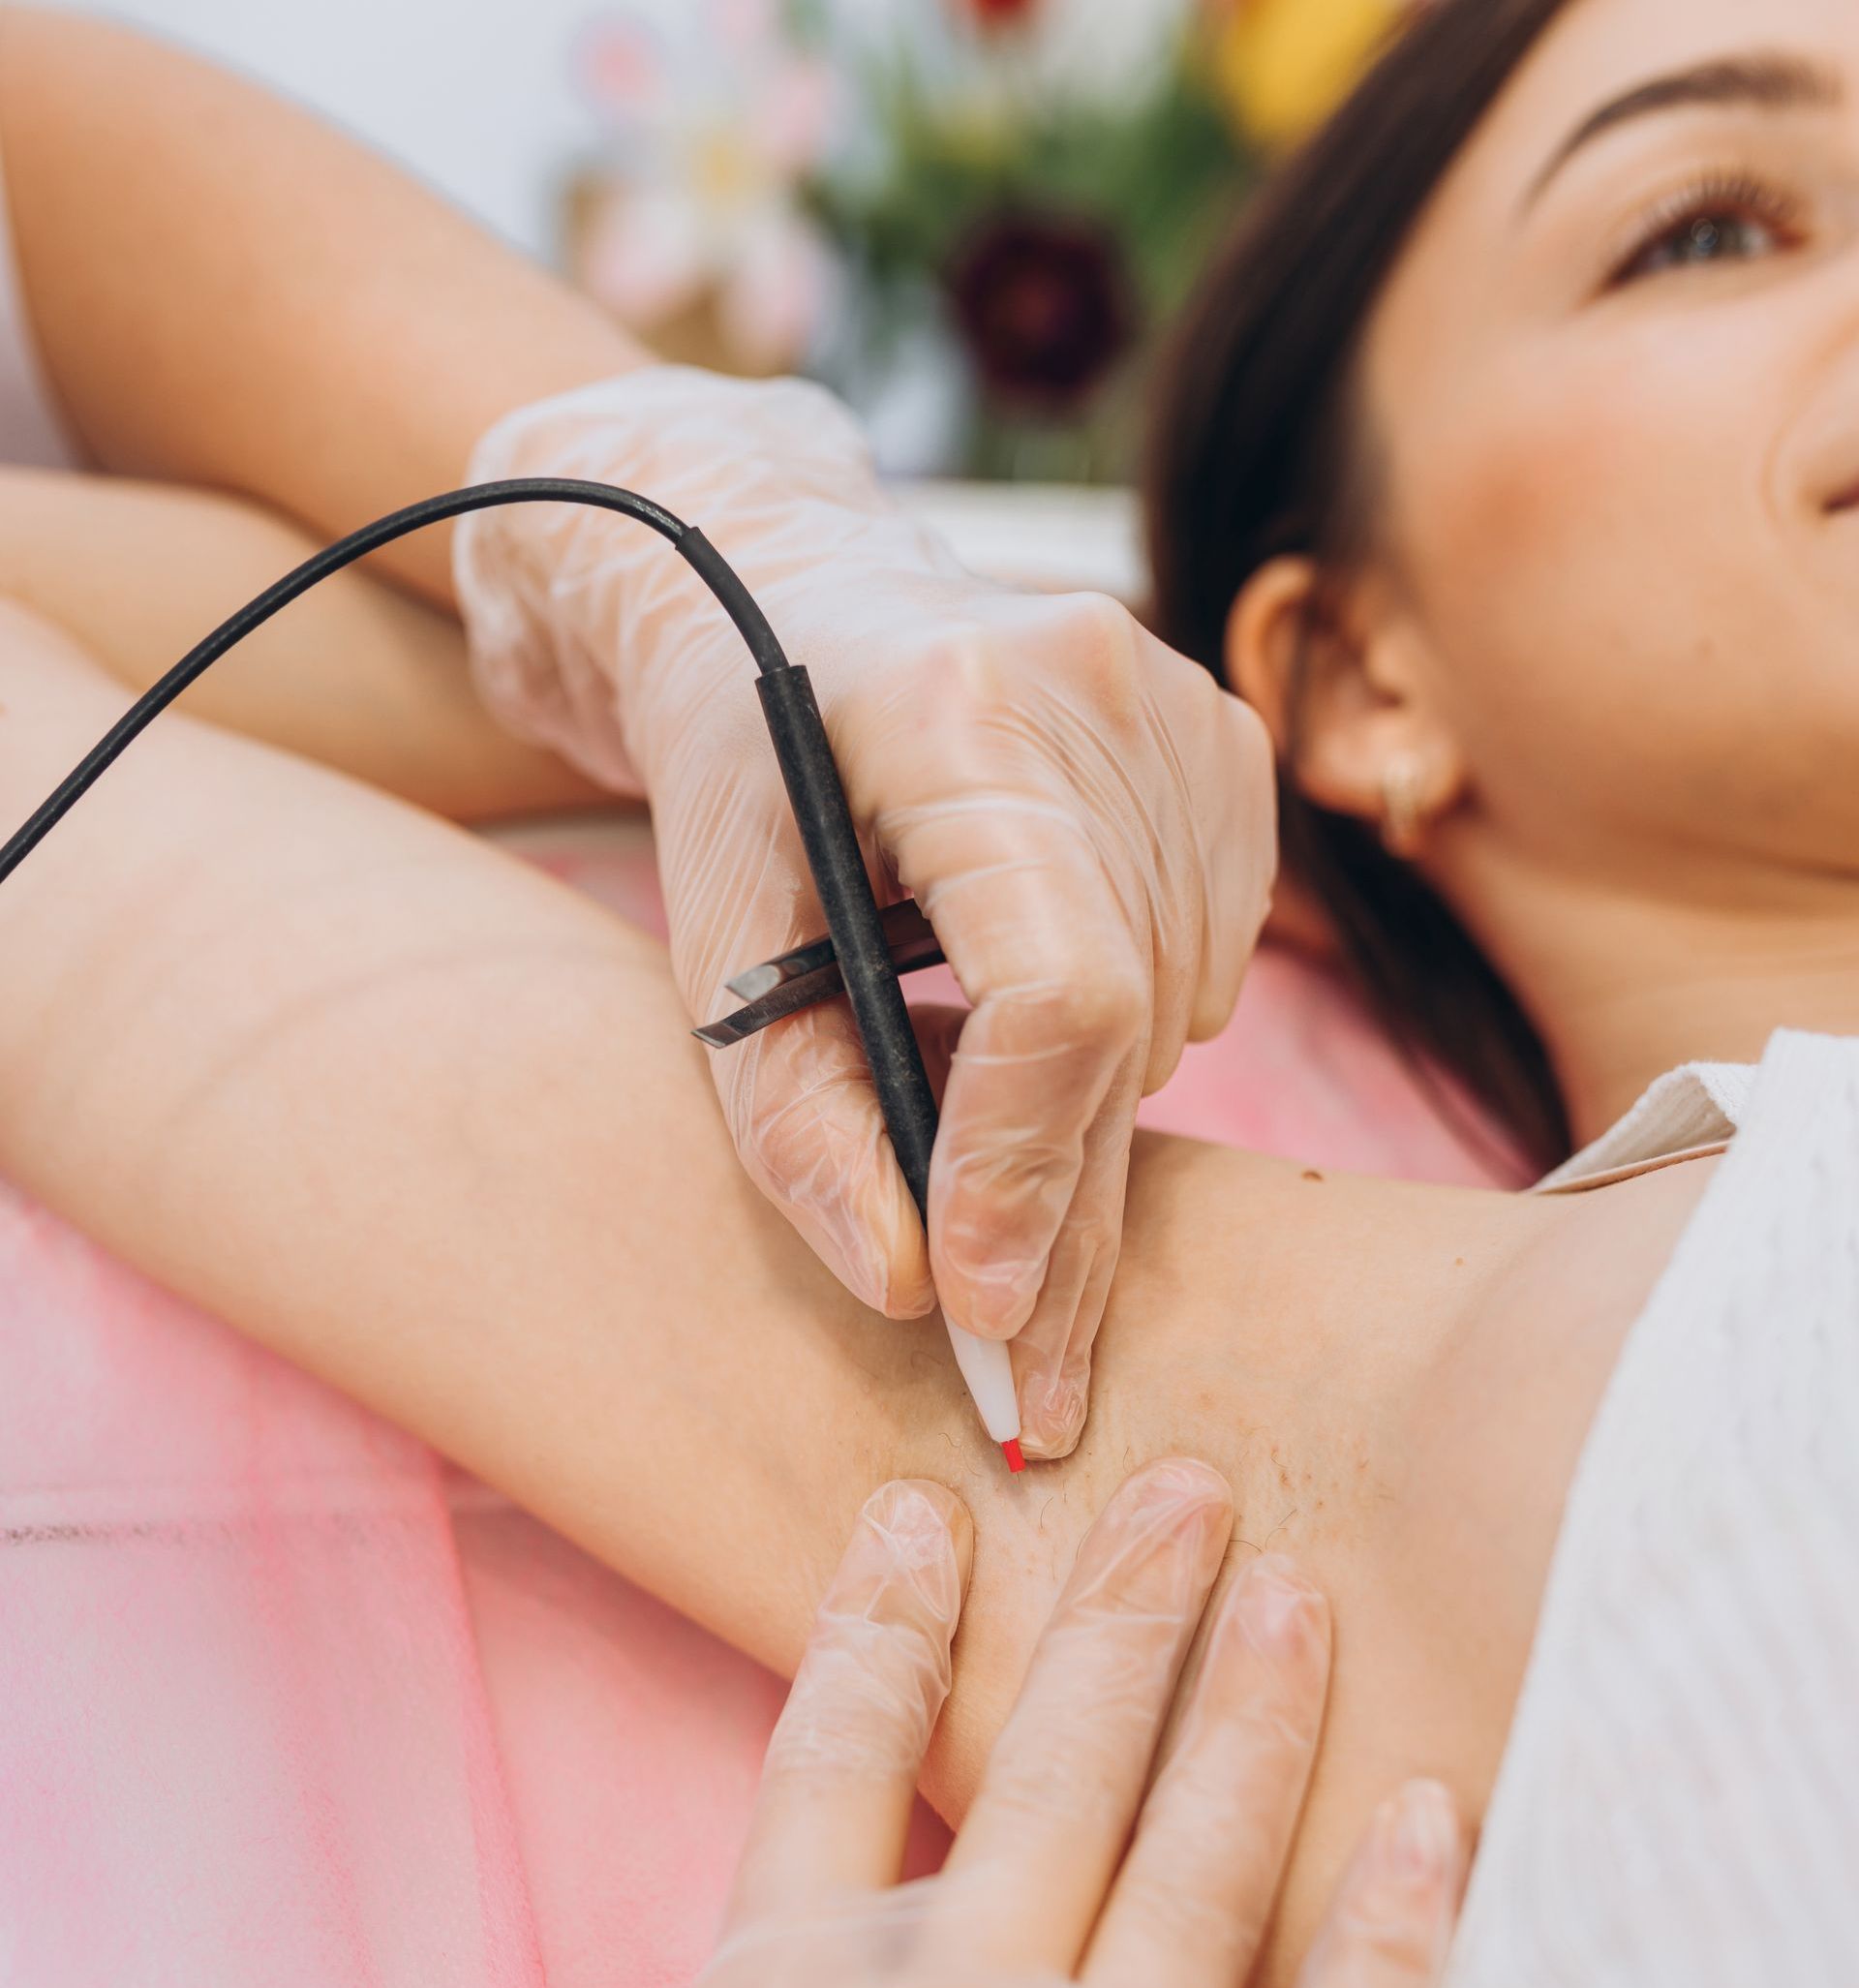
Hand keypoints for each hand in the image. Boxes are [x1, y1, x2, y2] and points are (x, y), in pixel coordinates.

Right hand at [373, 1460, 1462, 1987]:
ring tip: (1297, 1591)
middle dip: (1122, 1618)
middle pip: (1050, 1773)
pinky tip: (1431, 1825)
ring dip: (1253, 1718)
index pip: (835, 1760)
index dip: (880, 1623)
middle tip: (1189, 1491)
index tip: (921, 1519)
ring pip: (1197, 1877)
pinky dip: (1390, 1947)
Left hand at [455, 371, 1277, 1457]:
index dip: (1024, 1166)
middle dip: (1059, 1212)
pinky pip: (1209, 970)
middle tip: (1021, 1376)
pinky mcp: (1227, 745)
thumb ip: (796, 1120)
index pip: (1056, 988)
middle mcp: (1098, 697)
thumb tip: (911, 1289)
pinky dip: (1126, 1035)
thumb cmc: (735, 777)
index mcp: (951, 717)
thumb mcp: (712, 946)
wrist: (785, 590)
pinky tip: (1035, 1002)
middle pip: (1121, 1029)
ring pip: (1173, 1019)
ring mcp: (1183, 715)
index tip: (980, 1311)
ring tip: (987, 1133)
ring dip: (1083, 1122)